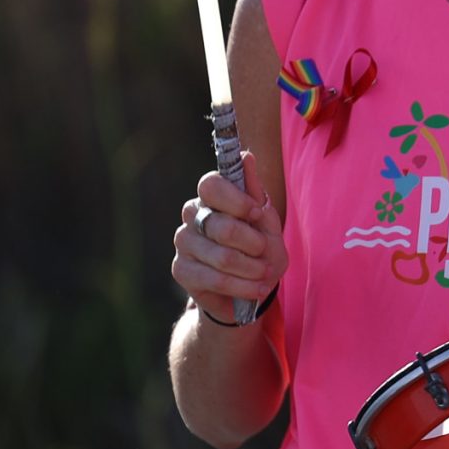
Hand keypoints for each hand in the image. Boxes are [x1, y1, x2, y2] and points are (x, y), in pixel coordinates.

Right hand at [170, 151, 286, 324]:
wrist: (249, 292)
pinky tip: (256, 288)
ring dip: (252, 268)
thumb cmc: (260, 252)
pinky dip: (242, 286)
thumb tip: (247, 156)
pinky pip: (215, 278)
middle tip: (264, 251)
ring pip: (221, 255)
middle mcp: (193, 215)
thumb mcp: (267, 225)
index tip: (258, 213)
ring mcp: (184, 242)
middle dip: (252, 242)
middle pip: (220, 224)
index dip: (237, 201)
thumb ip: (256, 194)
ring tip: (264, 274)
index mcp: (212, 197)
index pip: (211, 185)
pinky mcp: (181, 270)